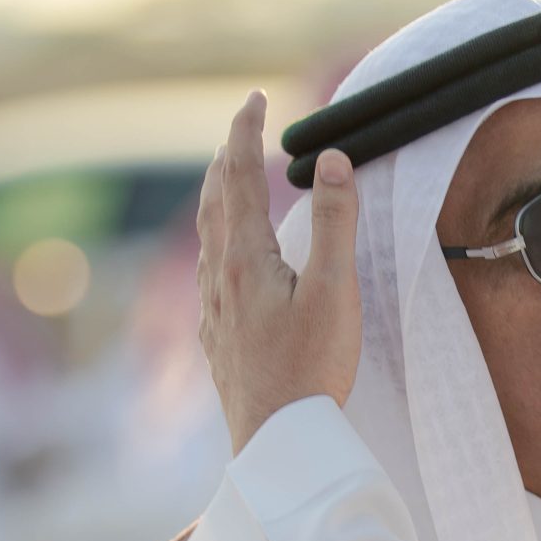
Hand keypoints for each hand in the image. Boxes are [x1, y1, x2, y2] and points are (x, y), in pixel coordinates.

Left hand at [195, 93, 361, 449]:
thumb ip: (332, 223)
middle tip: (242, 127)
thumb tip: (331, 161)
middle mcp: (219, 279)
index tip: (253, 99)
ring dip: (219, 198)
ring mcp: (214, 310)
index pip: (240, 176)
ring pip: (207, 237)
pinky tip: (226, 260)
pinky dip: (219, 242)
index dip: (245, 131)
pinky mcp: (219, 339)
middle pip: (215, 202)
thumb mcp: (333, 290)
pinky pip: (211, 272)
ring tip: (229, 180)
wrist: (277, 441)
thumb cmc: (311, 369)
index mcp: (245, 259)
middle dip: (228, 157)